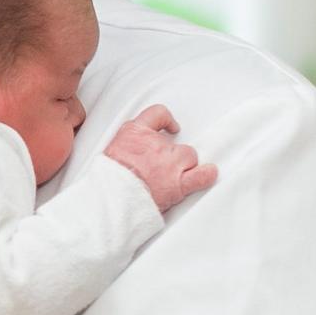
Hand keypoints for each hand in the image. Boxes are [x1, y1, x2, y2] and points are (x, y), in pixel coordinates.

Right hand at [103, 104, 218, 211]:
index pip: (157, 114)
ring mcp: (169, 165)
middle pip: (176, 143)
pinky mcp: (177, 184)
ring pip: (189, 157)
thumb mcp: (108, 152)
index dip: (166, 121)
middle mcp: (155, 146)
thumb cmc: (106, 181)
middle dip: (173, 155)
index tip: (171, 128)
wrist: (110, 199)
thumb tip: (130, 152)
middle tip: (163, 168)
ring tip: (175, 177)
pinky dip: (206, 174)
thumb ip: (125, 147)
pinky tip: (209, 173)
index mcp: (135, 134)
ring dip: (184, 166)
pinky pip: (201, 176)